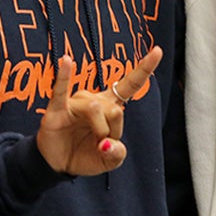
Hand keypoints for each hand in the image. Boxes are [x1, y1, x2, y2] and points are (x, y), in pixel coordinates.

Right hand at [36, 46, 162, 175]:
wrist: (59, 165)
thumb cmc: (85, 156)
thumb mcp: (109, 161)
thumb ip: (116, 154)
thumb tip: (107, 145)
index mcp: (109, 107)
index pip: (129, 84)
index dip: (144, 69)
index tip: (158, 50)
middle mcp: (94, 100)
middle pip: (114, 109)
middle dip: (112, 131)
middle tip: (102, 144)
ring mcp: (75, 102)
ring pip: (95, 108)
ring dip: (98, 130)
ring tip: (91, 142)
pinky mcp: (57, 109)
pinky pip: (61, 90)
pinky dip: (64, 76)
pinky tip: (67, 61)